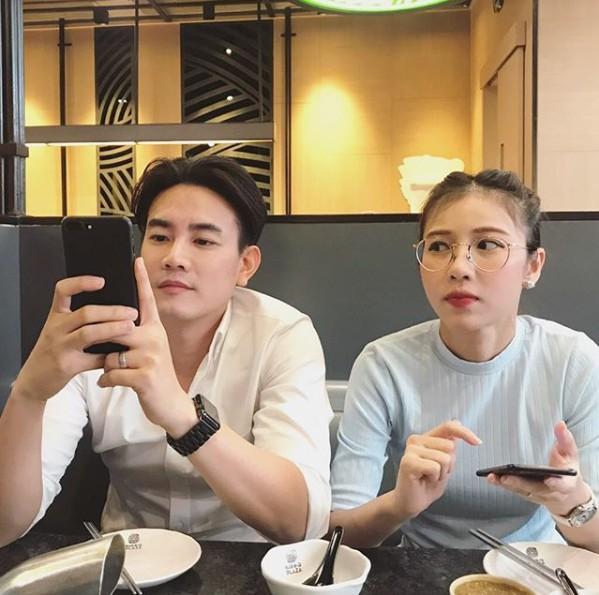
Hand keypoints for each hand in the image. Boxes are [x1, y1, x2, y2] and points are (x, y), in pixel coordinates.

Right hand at [12, 276, 137, 402]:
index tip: (102, 281)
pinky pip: (92, 359)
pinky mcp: (66, 365)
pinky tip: (120, 355)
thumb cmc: (54, 352)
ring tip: (130, 327)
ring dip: (113, 329)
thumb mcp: (61, 331)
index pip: (63, 291)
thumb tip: (117, 312)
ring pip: (89, 333)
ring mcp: (60, 347)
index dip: (81, 282)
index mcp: (56, 316)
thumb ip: (82, 322)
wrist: (34, 380)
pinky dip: (108, 356)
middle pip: (86, 313)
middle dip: (112, 311)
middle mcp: (56, 328)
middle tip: (132, 312)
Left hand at [98, 258, 195, 435]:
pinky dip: (107, 381)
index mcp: (156, 330)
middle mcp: (155, 339)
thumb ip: (135, 337)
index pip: (147, 301)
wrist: (171, 404)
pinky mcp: (144, 376)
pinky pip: (111, 373)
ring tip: (115, 373)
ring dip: (106, 366)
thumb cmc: (155, 377)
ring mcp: (151, 357)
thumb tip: (112, 326)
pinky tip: (110, 384)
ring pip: (111, 354)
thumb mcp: (150, 352)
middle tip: (103, 350)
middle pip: (119, 327)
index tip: (135, 261)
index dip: (140, 280)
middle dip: (104, 338)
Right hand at [392, 420, 481, 518]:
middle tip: (436, 474)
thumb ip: (448, 446)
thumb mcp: (444, 464)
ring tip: (429, 477)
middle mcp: (416, 440)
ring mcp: (411, 450)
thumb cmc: (426, 484)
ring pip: (444, 458)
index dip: (464, 432)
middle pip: (450, 446)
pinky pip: (434, 467)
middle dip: (449, 465)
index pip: (448, 426)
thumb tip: (458, 422)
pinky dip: (435, 478)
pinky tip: (424, 480)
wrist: (409, 502)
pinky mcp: (408, 462)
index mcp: (426, 438)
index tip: (477, 442)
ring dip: (442, 473)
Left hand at [487, 421, 591, 515]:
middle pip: (534, 488)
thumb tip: (560, 424)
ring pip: (521, 491)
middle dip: (519, 483)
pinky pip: (514, 491)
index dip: (556, 483)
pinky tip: (491, 477)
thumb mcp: (571, 455)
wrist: (569, 495)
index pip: (562, 485)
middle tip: (505, 477)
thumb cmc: (568, 470)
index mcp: (565, 484)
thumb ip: (565, 440)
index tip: (549, 479)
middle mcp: (550, 492)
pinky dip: (502, 485)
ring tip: (492, 476)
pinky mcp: (526, 494)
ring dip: (506, 485)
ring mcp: (537, 495)